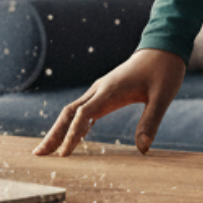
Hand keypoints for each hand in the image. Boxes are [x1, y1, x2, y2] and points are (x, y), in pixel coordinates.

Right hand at [32, 48, 186, 157]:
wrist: (163, 47)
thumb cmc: (164, 71)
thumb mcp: (162, 97)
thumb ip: (151, 122)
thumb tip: (143, 150)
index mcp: (110, 90)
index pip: (83, 114)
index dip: (72, 134)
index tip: (64, 154)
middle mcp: (100, 89)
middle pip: (69, 113)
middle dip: (54, 134)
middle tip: (39, 154)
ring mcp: (100, 90)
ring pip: (73, 111)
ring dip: (59, 130)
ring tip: (48, 150)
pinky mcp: (105, 92)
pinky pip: (83, 110)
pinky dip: (73, 125)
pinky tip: (71, 139)